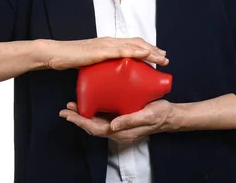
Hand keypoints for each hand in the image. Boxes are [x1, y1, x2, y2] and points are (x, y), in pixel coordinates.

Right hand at [43, 37, 167, 70]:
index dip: (145, 48)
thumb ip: (100, 67)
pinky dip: (136, 52)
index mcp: (107, 44)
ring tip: (162, 58)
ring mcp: (106, 45)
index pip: (131, 44)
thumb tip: (107, 77)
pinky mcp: (101, 51)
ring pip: (133, 46)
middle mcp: (109, 42)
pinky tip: (146, 55)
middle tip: (165, 57)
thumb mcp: (90, 63)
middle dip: (153, 50)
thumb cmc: (70, 59)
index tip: (157, 55)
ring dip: (150, 51)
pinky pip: (122, 50)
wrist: (56, 54)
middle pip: (136, 43)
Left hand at [59, 100, 175, 142]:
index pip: (96, 128)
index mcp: (122, 132)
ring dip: (83, 115)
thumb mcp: (147, 115)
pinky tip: (89, 103)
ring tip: (72, 106)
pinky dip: (93, 112)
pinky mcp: (122, 118)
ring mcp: (119, 125)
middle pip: (92, 126)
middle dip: (77, 119)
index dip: (81, 122)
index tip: (69, 114)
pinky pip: (104, 117)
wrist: (170, 116)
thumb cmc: (160, 114)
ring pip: (96, 122)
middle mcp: (118, 130)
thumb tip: (112, 125)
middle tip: (65, 109)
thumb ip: (130, 120)